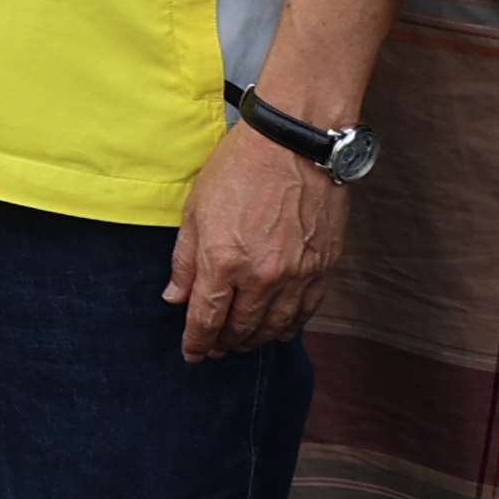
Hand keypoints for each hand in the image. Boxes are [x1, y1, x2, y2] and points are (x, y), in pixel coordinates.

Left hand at [168, 119, 345, 358]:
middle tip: (215, 348)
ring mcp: (297, 275)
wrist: (295, 143)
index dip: (196, 343)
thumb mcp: (196, 209)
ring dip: (255, 339)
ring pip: (274, 327)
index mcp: (223, 262)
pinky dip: (289, 326)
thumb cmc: (239, 168)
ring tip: (243, 341)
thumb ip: (185, 260)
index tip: (192, 354)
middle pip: (240, 329)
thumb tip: (175, 297)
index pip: (206, 319)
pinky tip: (278, 327)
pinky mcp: (323, 268)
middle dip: (224, 343)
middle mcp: (262, 277)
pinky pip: (305, 312)